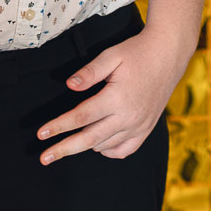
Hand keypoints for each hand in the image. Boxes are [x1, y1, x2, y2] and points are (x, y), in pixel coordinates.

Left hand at [36, 24, 191, 162]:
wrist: (168, 55)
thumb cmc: (137, 52)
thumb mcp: (111, 55)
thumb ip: (89, 72)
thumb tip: (69, 85)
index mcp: (117, 98)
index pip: (81, 117)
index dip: (58, 126)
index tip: (41, 134)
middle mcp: (129, 116)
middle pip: (89, 139)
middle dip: (64, 149)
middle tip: (44, 158)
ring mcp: (139, 125)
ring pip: (105, 146)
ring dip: (84, 147)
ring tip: (67, 144)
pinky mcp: (146, 128)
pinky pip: (125, 150)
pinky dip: (108, 151)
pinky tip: (98, 145)